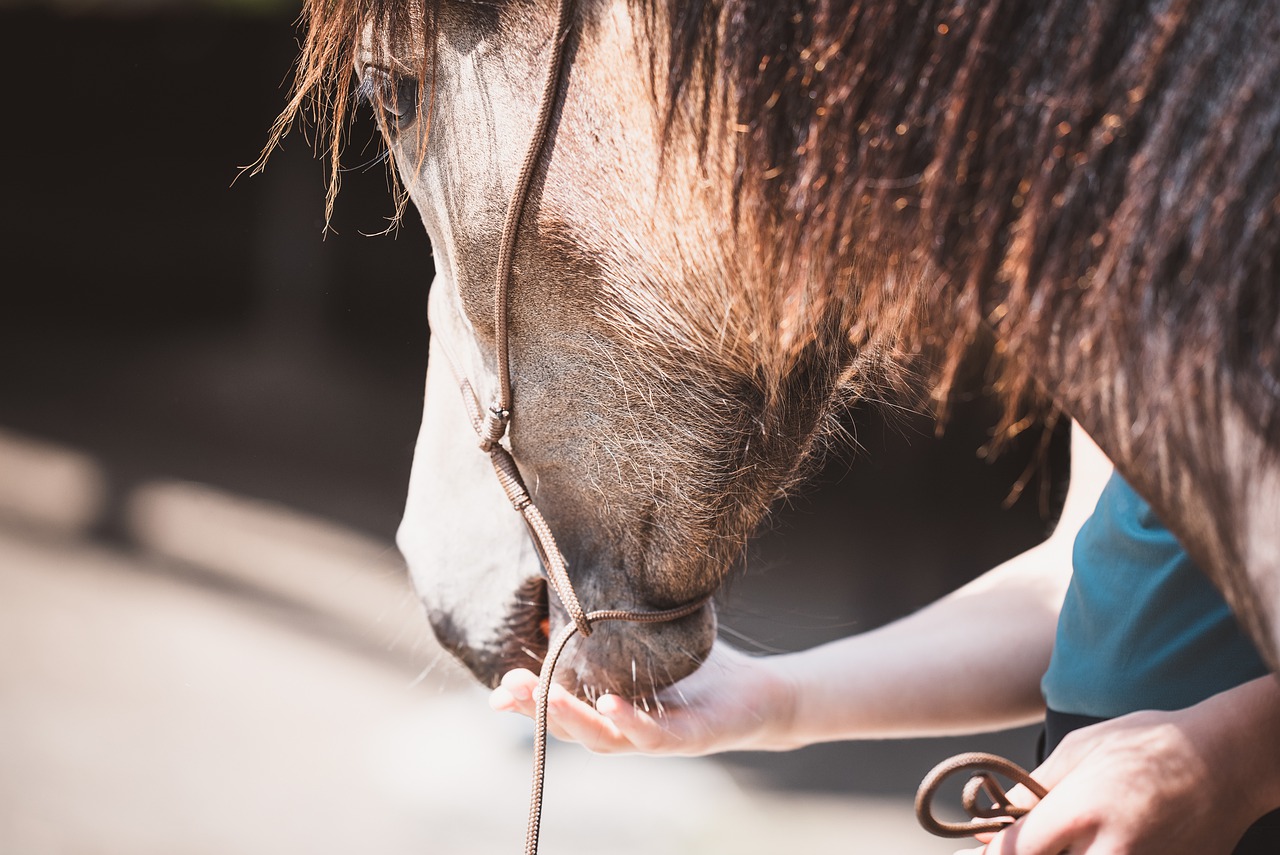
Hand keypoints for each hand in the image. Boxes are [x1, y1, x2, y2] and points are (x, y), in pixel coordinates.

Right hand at [488, 640, 794, 754]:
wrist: (758, 693)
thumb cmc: (697, 669)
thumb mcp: (644, 641)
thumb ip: (605, 627)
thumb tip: (559, 596)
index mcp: (608, 708)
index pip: (559, 709)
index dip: (526, 704)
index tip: (496, 689)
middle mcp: (624, 728)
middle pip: (570, 728)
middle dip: (536, 710)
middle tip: (507, 688)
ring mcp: (654, 737)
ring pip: (604, 738)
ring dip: (572, 719)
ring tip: (547, 697)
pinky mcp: (689, 738)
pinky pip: (655, 735)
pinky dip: (631, 722)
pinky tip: (612, 703)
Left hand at [953, 686, 1279, 854]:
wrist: (1226, 761)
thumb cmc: (1149, 744)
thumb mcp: (1079, 750)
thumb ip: (1033, 791)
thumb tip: (995, 824)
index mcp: (1081, 812)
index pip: (1015, 853)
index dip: (994, 851)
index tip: (983, 847)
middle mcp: (1111, 852)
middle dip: (1034, 854)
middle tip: (1035, 840)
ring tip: (1079, 833)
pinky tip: (1108, 840)